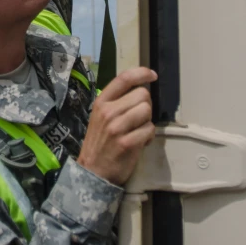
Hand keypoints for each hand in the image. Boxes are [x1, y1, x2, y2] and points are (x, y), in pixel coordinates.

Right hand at [77, 67, 156, 186]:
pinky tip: (140, 142)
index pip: (124, 78)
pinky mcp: (127, 143)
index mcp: (101, 102)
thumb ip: (117, 101)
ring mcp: (117, 127)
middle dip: (145, 105)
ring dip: (147, 121)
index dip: (142, 73)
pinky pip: (150, 130)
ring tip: (138, 131)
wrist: (93, 171)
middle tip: (139, 118)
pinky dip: (149, 136)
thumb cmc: (100, 141)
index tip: (152, 75)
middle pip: (142, 94)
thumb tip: (141, 88)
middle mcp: (108, 112)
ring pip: (147, 111)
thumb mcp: (101, 116)